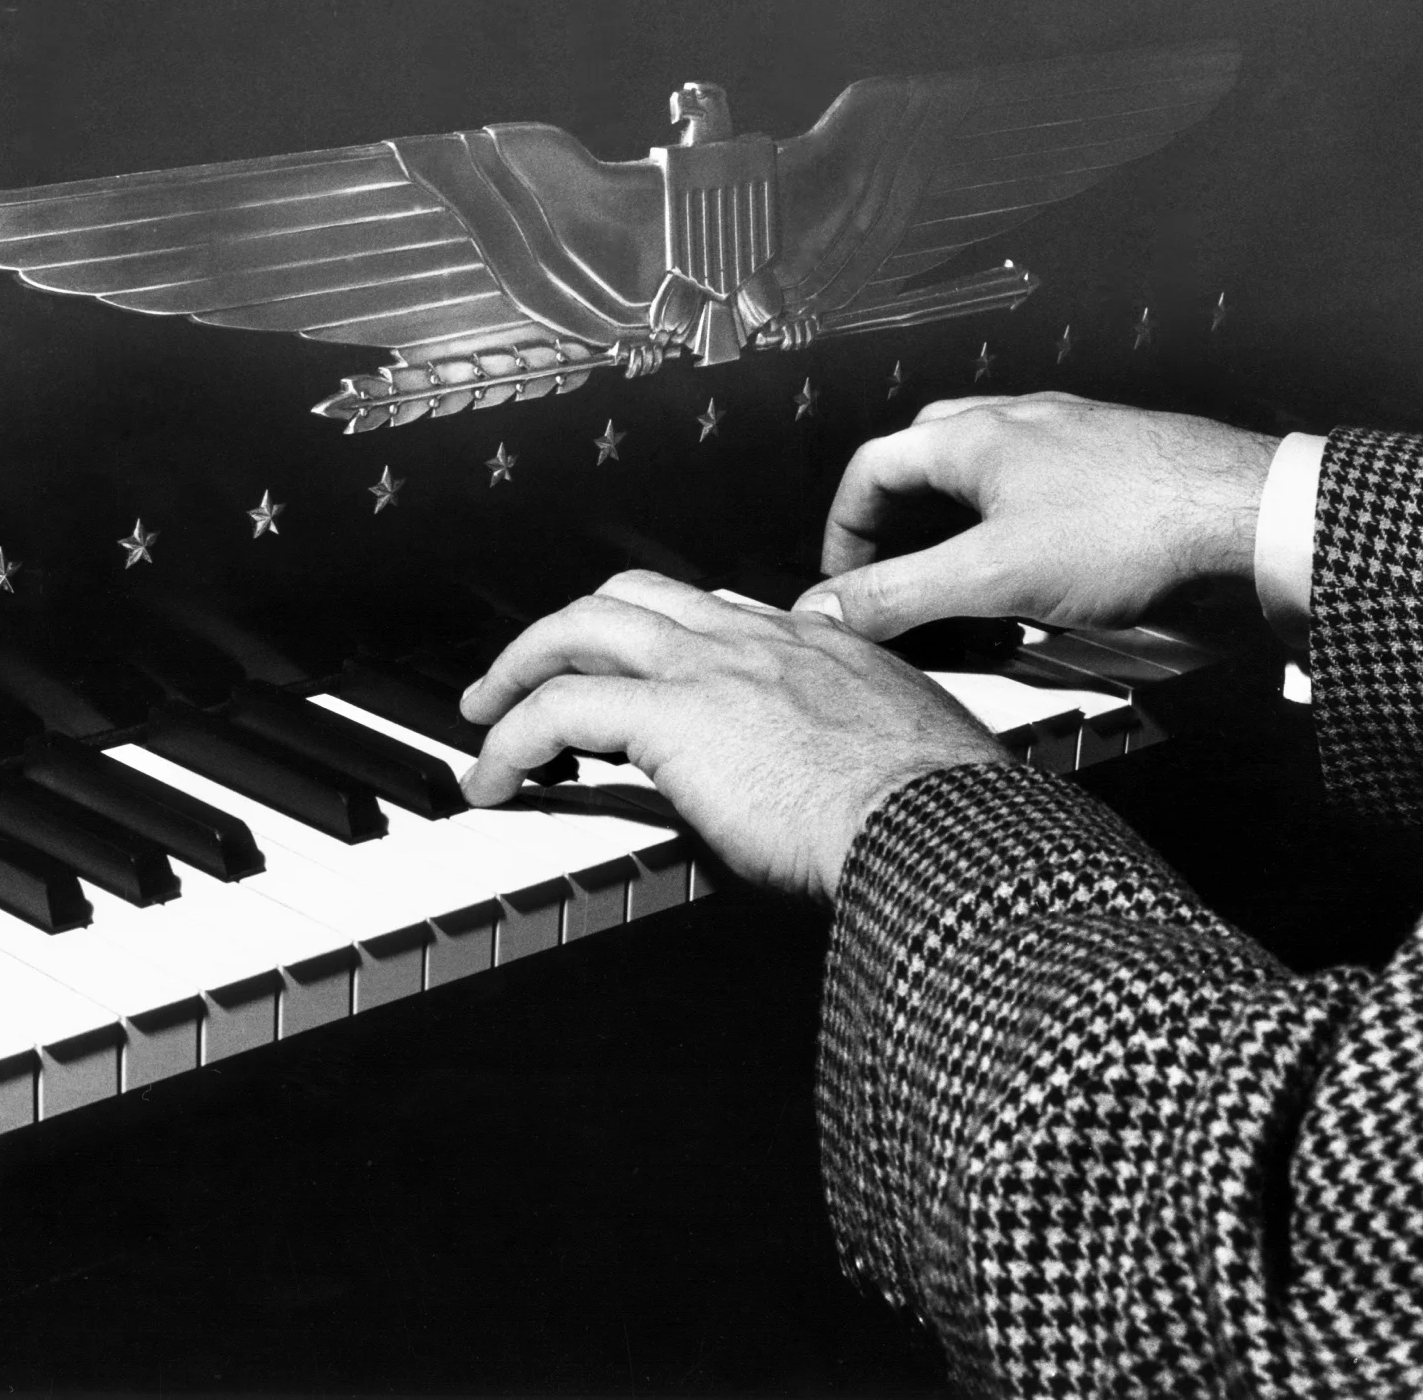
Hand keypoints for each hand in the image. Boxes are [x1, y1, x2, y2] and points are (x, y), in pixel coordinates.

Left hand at [459, 571, 1006, 902]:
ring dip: (521, 667)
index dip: (660, 640)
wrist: (935, 825)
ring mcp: (713, 666)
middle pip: (634, 596)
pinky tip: (496, 780)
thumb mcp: (895, 754)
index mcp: (816, 642)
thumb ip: (846, 744)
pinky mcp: (674, 713)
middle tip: (531, 674)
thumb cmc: (933, 812)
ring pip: (581, 627)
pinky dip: (511, 739)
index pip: (714, 614)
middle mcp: (758, 638)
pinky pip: (559, 708)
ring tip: (487, 713)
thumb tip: (818, 783)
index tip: (637, 678)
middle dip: (570, 630)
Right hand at [794, 392, 1277, 639]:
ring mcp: (1070, 436)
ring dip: (955, 517)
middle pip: (923, 455)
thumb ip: (901, 595)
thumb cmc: (1134, 529)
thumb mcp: (992, 575)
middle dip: (895, 514)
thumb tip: (826, 610)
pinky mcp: (1115, 461)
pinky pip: (1039, 482)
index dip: (843, 528)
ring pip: (986, 466)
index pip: (871, 468)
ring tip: (955, 568)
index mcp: (974, 438)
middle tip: (887, 565)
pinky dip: (1013, 521)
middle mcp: (1019, 423)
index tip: (843, 580)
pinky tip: (1036, 561)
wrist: (1243, 516)